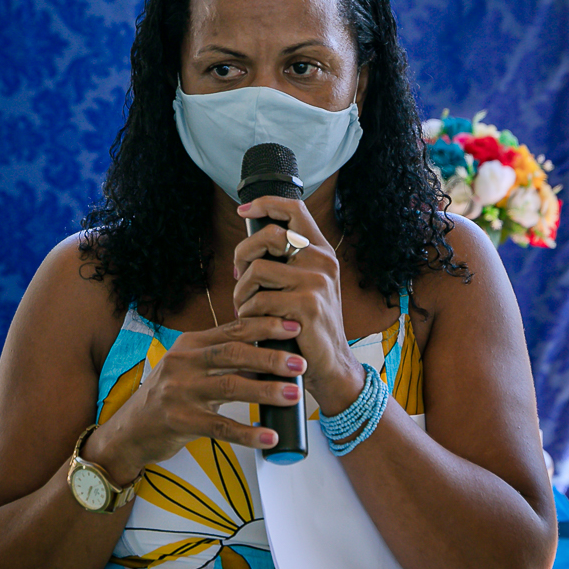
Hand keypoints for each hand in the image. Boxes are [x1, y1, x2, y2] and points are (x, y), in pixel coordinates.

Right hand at [85, 314, 307, 480]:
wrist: (130, 430)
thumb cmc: (169, 397)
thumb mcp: (189, 369)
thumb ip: (221, 360)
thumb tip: (270, 356)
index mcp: (190, 345)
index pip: (233, 330)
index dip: (265, 327)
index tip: (294, 327)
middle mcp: (183, 363)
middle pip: (234, 353)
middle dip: (270, 356)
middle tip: (300, 363)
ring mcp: (180, 392)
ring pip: (230, 387)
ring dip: (266, 390)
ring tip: (294, 395)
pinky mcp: (180, 421)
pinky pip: (221, 427)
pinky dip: (248, 432)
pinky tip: (269, 436)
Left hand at [231, 196, 366, 416]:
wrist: (330, 365)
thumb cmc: (308, 325)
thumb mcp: (306, 287)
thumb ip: (287, 264)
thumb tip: (249, 246)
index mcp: (321, 252)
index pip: (295, 209)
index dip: (266, 203)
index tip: (244, 210)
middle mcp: (322, 261)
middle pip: (268, 235)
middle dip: (242, 255)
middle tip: (238, 276)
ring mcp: (316, 282)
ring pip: (257, 270)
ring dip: (242, 292)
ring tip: (245, 307)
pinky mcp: (306, 305)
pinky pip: (260, 301)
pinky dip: (248, 314)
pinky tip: (254, 324)